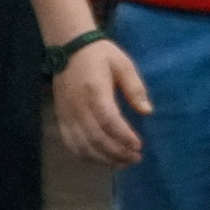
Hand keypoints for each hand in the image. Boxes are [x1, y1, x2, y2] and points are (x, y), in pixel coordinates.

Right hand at [53, 41, 149, 166]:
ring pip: (83, 146)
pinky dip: (86, 156)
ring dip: (104, 158)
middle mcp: (78, 107)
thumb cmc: (100, 54)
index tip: (139, 146)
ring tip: (123, 162)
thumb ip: (135, 88)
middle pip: (96, 138)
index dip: (124, 137)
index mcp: (95, 92)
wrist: (68, 47)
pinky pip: (71, 144)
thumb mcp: (123, 64)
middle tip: (136, 158)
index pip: (109, 121)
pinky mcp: (62, 119)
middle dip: (118, 152)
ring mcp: (67, 115)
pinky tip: (101, 159)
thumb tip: (147, 111)